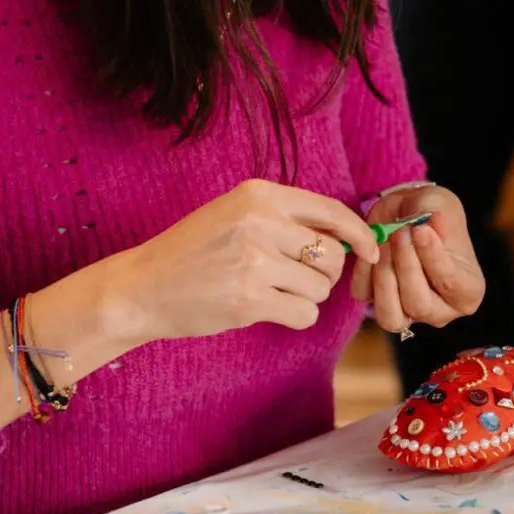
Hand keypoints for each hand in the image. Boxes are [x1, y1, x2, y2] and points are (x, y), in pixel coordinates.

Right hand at [114, 179, 379, 340]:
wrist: (142, 287)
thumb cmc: (194, 253)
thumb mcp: (235, 215)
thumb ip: (285, 218)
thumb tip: (349, 235)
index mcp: (259, 195)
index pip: (331, 211)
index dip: (359, 234)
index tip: (371, 250)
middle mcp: (260, 222)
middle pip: (332, 255)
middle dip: (325, 274)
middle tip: (297, 279)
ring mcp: (255, 261)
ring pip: (320, 288)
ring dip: (305, 297)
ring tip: (270, 292)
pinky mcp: (250, 299)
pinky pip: (304, 314)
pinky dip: (294, 317)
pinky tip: (266, 309)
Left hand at [351, 185, 483, 331]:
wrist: (407, 213)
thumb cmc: (432, 214)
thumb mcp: (439, 206)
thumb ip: (437, 217)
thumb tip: (434, 222)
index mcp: (467, 291)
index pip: (451, 284)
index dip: (434, 259)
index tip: (422, 230)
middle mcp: (441, 310)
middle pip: (420, 305)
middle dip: (406, 267)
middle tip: (400, 232)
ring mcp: (409, 313)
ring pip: (391, 316)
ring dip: (384, 278)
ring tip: (384, 245)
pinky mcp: (380, 304)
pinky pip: (366, 297)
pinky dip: (364, 273)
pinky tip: (369, 250)